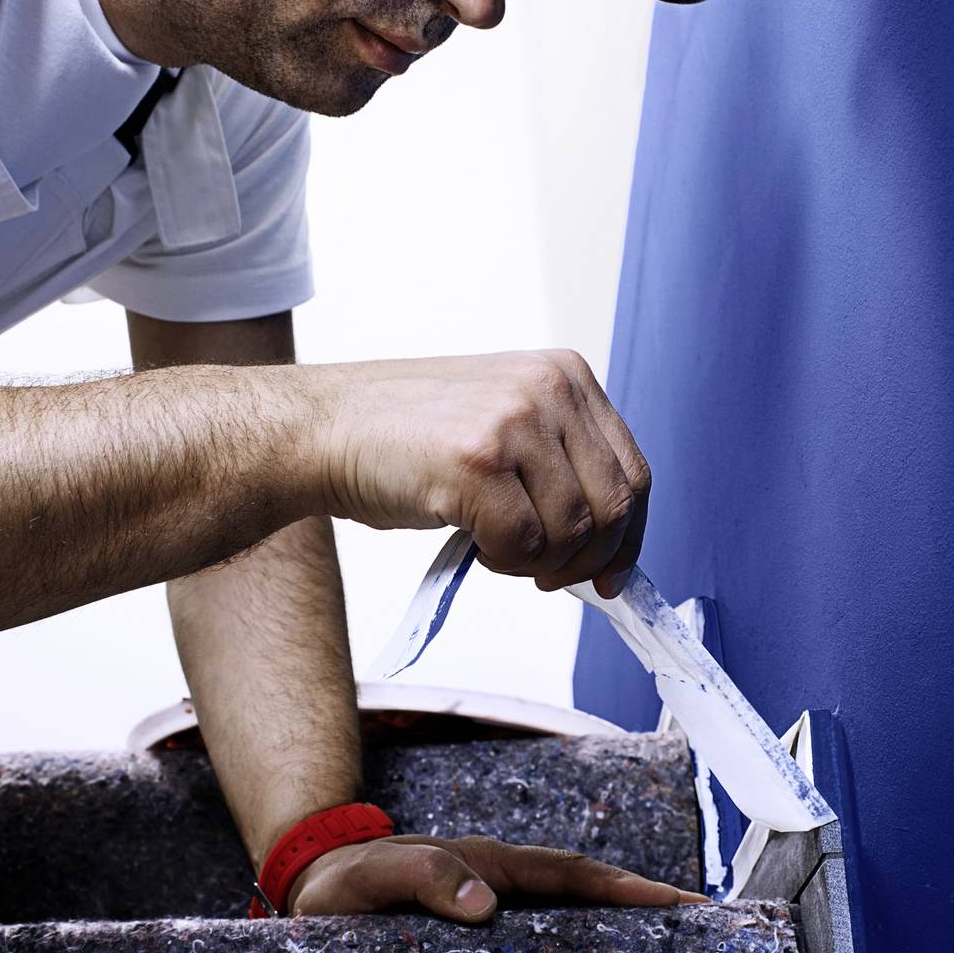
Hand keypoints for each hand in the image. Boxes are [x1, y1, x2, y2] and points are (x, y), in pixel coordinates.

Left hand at [283, 834, 707, 920]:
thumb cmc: (340, 883)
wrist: (307, 893)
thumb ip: (422, 878)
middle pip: (588, 902)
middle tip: (704, 943)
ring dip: (615, 950)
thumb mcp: (373, 876)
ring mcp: (494, 921)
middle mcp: (502, 891)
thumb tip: (486, 907)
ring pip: (568, 933)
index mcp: (490, 867)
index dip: (626, 889)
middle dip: (646, 917)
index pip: (572, 876)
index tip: (680, 905)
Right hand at [304, 350, 650, 594]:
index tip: (611, 575)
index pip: (633, 472)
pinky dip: (502, 562)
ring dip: (537, 562)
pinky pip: (524, 544)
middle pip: (614, 506)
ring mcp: (515, 420)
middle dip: (586, 560)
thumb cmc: (405, 439)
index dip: (628, 537)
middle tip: (548, 578)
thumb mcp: (502, 422)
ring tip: (495, 547)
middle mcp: (549, 388)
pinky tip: (474, 545)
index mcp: (566, 374)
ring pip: (572, 531)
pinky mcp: (478, 461)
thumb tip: (610, 542)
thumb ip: (558, 460)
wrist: (320, 430)